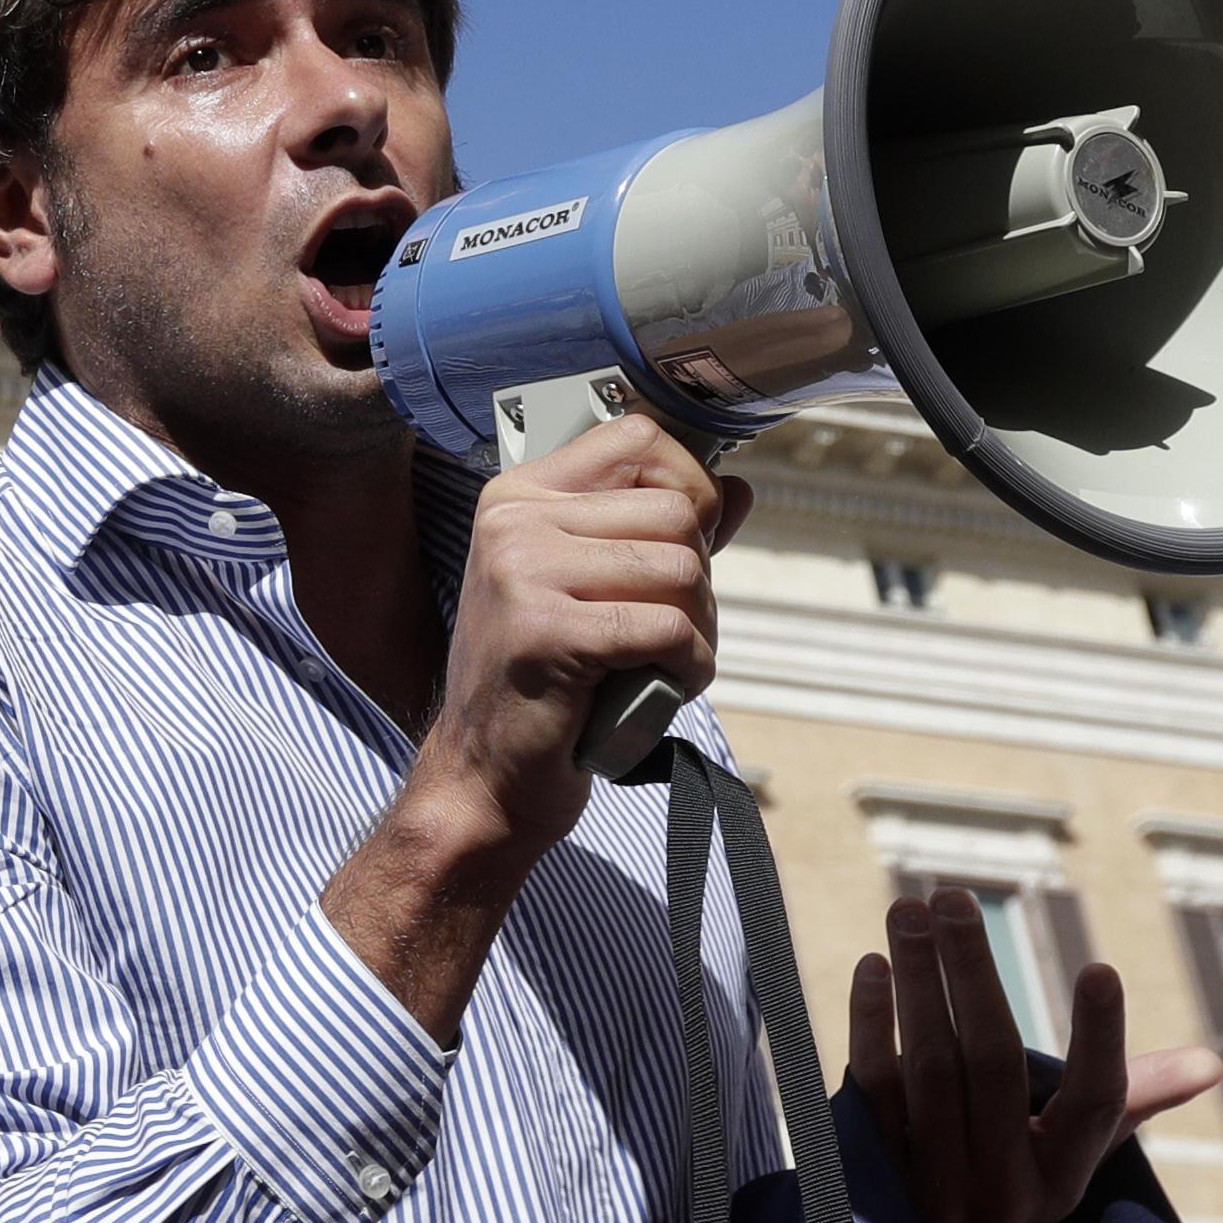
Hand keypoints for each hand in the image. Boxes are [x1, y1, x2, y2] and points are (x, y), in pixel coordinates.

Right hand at [331, 414, 749, 1038]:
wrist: (484, 782)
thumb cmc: (546, 689)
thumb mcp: (596, 593)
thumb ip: (660, 537)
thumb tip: (738, 488)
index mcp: (518, 495)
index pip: (642, 440)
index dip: (690, 490)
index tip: (683, 550)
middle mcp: (512, 520)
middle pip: (677, 511)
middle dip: (699, 581)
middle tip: (667, 634)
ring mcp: (520, 571)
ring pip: (683, 569)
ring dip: (697, 631)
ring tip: (658, 666)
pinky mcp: (543, 631)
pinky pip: (669, 629)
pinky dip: (686, 668)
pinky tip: (656, 691)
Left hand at [848, 888, 1222, 1222]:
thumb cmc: (1004, 1193)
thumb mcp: (1066, 1162)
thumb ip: (1128, 1100)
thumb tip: (1211, 1062)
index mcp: (1061, 1179)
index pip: (1095, 1106)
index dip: (1102, 1039)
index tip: (1101, 967)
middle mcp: (1003, 1192)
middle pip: (994, 1066)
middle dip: (973, 972)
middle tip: (952, 895)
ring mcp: (934, 1191)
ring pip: (930, 1070)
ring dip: (919, 982)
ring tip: (909, 909)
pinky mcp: (873, 1180)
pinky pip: (873, 1095)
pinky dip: (870, 1027)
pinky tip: (873, 969)